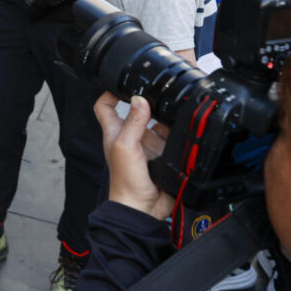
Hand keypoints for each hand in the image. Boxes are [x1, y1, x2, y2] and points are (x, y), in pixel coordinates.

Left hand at [94, 92, 174, 219]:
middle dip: (148, 102)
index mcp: (115, 132)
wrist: (143, 207)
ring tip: (175, 108)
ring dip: (165, 118)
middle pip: (137, 112)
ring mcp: (148, 146)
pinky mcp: (163, 155)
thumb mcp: (126, 146)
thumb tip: (139, 99)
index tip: (121, 82)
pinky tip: (185, 126)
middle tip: (161, 90)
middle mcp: (131, 136)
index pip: (105, 106)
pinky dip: (178, 132)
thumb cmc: (125, 181)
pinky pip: (172, 138)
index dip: (110, 93)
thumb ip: (133, 123)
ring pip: (158, 123)